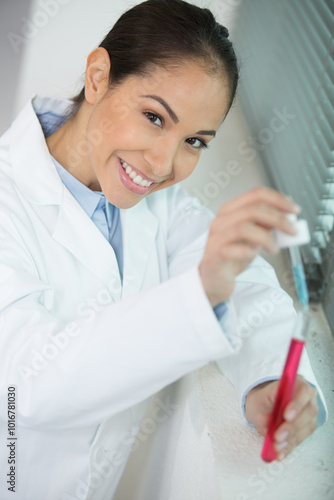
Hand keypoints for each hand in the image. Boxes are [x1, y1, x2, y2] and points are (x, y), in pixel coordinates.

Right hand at [198, 186, 299, 305]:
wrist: (213, 279)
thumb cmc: (232, 257)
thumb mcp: (253, 237)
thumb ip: (266, 226)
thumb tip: (287, 217)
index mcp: (231, 211)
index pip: (256, 195)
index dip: (278, 199)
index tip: (293, 209)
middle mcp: (221, 221)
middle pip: (253, 209)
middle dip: (278, 218)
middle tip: (292, 230)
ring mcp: (216, 238)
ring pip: (243, 227)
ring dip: (266, 237)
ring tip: (274, 248)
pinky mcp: (214, 256)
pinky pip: (233, 249)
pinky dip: (248, 251)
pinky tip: (253, 254)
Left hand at [245, 376, 318, 459]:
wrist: (262, 407)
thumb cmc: (262, 400)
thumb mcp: (258, 399)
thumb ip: (263, 407)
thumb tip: (265, 420)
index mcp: (297, 384)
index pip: (303, 392)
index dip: (296, 404)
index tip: (286, 415)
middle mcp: (307, 399)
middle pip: (306, 413)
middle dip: (291, 427)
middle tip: (277, 436)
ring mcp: (309, 415)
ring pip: (305, 428)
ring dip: (290, 439)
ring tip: (275, 445)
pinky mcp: (305, 430)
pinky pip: (299, 440)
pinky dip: (288, 447)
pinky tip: (280, 453)